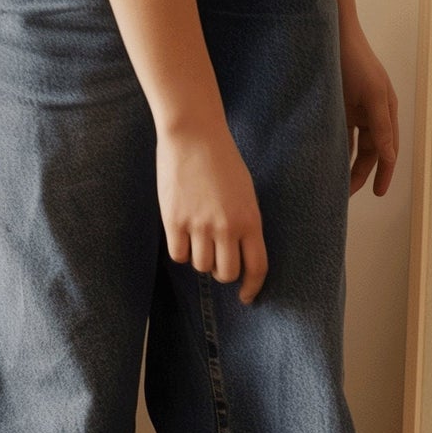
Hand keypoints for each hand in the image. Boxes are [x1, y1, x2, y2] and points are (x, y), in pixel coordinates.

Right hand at [156, 116, 268, 303]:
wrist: (194, 136)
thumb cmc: (223, 162)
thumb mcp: (246, 194)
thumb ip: (245, 224)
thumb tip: (240, 254)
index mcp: (251, 220)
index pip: (257, 267)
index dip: (252, 287)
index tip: (246, 296)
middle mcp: (227, 227)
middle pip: (226, 273)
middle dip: (223, 273)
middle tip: (218, 261)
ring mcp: (199, 225)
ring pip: (201, 266)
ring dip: (200, 259)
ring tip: (199, 239)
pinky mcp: (174, 220)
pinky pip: (178, 256)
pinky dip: (181, 252)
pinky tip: (182, 236)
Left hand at [339, 21, 398, 196]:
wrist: (332, 34)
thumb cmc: (355, 61)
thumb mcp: (372, 94)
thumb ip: (381, 127)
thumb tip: (389, 157)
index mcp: (387, 112)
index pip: (388, 150)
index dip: (384, 173)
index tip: (378, 194)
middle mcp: (372, 114)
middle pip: (369, 152)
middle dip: (361, 173)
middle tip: (345, 195)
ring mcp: (353, 111)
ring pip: (352, 145)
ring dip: (346, 164)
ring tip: (334, 184)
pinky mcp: (335, 106)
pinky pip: (336, 134)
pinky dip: (333, 148)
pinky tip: (323, 161)